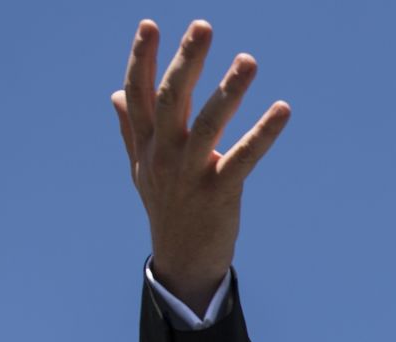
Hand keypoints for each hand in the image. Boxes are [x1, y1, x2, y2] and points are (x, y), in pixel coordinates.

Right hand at [113, 20, 290, 313]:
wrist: (182, 262)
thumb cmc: (165, 208)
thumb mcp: (141, 169)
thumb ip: (130, 130)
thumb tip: (114, 94)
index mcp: (146, 145)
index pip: (138, 94)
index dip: (141, 59)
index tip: (149, 24)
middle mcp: (164, 156)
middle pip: (172, 100)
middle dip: (186, 61)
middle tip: (203, 26)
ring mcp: (190, 175)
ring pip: (209, 125)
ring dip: (229, 90)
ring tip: (248, 61)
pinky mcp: (219, 193)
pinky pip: (244, 158)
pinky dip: (264, 134)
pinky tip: (282, 110)